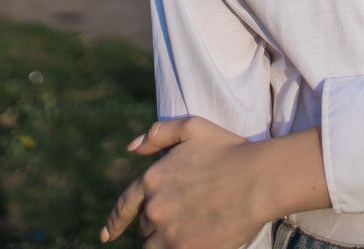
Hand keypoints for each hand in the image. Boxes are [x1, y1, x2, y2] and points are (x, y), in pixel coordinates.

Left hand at [101, 115, 268, 248]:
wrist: (257, 179)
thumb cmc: (229, 151)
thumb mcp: (193, 127)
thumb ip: (158, 133)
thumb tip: (131, 147)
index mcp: (152, 178)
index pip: (124, 205)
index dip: (114, 221)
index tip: (106, 235)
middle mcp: (154, 207)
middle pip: (145, 226)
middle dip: (159, 223)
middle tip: (186, 214)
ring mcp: (167, 233)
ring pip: (154, 246)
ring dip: (165, 240)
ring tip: (190, 228)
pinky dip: (176, 248)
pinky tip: (192, 241)